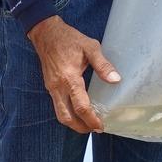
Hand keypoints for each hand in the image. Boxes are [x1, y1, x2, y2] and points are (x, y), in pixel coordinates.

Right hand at [26, 14, 115, 132]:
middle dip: (81, 127)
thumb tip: (116, 80)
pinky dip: (68, 113)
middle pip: (66, 117)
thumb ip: (103, 65)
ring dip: (73, 123)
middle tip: (95, 129)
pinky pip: (57, 106)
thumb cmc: (69, 39)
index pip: (80, 106)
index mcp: (69, 78)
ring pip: (60, 114)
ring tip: (88, 124)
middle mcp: (58, 87)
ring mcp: (51, 88)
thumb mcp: (90, 47)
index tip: (100, 126)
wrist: (46, 33)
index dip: (91, 119)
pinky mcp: (49, 86)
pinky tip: (79, 111)